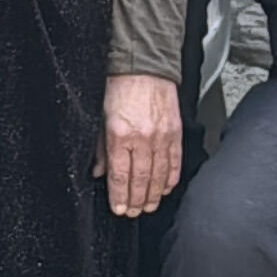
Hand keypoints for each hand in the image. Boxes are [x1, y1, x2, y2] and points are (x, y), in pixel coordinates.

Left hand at [97, 74, 183, 216]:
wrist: (144, 64)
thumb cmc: (120, 85)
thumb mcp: (100, 116)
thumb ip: (101, 148)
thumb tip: (100, 172)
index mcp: (120, 135)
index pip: (119, 176)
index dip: (119, 197)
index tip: (120, 209)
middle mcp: (142, 138)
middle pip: (140, 180)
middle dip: (136, 201)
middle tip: (134, 212)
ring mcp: (161, 136)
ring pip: (159, 175)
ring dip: (154, 194)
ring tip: (149, 205)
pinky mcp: (176, 132)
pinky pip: (175, 162)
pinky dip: (171, 178)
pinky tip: (166, 188)